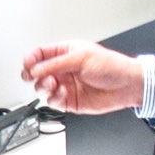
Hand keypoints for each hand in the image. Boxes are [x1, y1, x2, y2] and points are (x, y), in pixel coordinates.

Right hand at [20, 41, 147, 113]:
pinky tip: (63, 93)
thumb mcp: (81, 58)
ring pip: (42, 88)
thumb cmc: (111, 66)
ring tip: (54, 84)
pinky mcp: (68, 101)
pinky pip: (53, 101)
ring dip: (44, 87)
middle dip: (33, 75)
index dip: (31, 59)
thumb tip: (35, 69)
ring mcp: (65, 85)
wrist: (126, 86)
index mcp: (65, 52)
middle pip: (37, 72)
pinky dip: (54, 98)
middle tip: (35, 77)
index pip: (40, 54)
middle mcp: (63, 69)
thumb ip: (56, 64)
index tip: (28, 65)